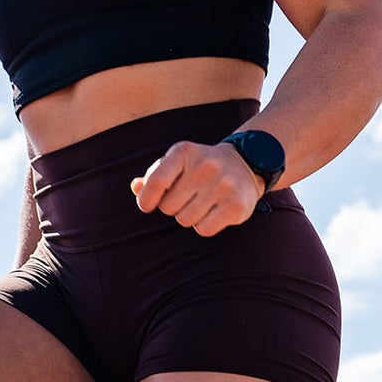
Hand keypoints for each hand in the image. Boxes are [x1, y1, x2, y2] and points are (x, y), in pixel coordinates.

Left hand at [131, 140, 263, 235]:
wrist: (244, 164)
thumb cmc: (199, 168)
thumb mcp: (177, 163)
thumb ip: (154, 176)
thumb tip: (136, 187)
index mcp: (184, 152)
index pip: (156, 182)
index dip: (146, 199)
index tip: (147, 205)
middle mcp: (205, 165)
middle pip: (168, 207)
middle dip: (173, 207)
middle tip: (187, 198)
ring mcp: (222, 185)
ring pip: (185, 220)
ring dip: (189, 217)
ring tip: (202, 203)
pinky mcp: (235, 204)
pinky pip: (204, 230)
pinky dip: (204, 226)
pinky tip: (213, 212)